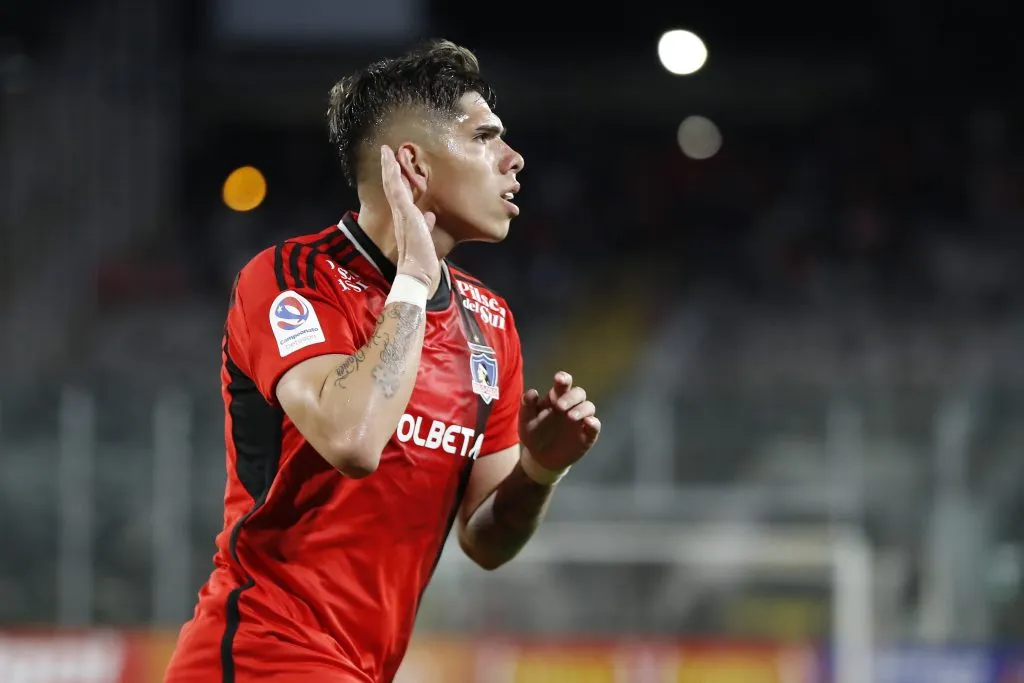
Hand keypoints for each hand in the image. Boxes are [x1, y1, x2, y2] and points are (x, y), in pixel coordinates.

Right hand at [380, 144, 439, 289]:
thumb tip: (430, 216)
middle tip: (386, 154)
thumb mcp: (426, 238)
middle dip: (390, 170)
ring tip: (386, 152)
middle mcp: (401, 215)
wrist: (418, 273)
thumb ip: (426, 225)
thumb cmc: (422, 260)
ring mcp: (402, 213)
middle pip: (392, 187)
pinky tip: (391, 161)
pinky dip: (392, 175)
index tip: (395, 168)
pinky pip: (397, 190)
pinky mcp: (405, 213)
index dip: (396, 181)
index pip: (399, 196)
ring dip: (389, 167)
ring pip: (392, 185)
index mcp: (406, 220)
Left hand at [519, 371, 600, 470]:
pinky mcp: (587, 435)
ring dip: (581, 409)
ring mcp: (580, 420)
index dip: (563, 379)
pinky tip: (587, 423)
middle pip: (579, 393)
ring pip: (589, 407)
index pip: (562, 384)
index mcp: (555, 398)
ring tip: (570, 417)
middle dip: (571, 397)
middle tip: (559, 406)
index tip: (559, 379)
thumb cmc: (534, 434)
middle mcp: (571, 406)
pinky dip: (593, 423)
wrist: (540, 459)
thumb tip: (532, 392)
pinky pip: (595, 426)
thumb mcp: (525, 422)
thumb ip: (527, 406)